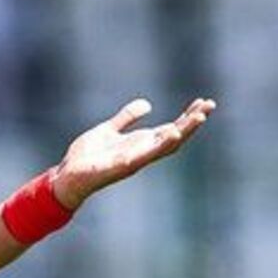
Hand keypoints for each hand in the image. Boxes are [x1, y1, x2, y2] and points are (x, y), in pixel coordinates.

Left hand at [51, 97, 215, 209]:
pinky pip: (145, 155)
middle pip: (174, 136)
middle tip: (210, 105)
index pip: (170, 128)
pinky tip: (172, 134)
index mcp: (140, 143)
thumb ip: (126, 118)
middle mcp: (142, 152)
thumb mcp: (108, 130)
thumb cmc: (88, 156)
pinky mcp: (122, 166)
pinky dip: (159, 145)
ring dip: (183, 131)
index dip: (187, 117)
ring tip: (199, 117)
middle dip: (192, 122)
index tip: (203, 102)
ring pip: (165, 146)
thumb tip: (148, 104)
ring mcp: (134, 160)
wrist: (68, 175)